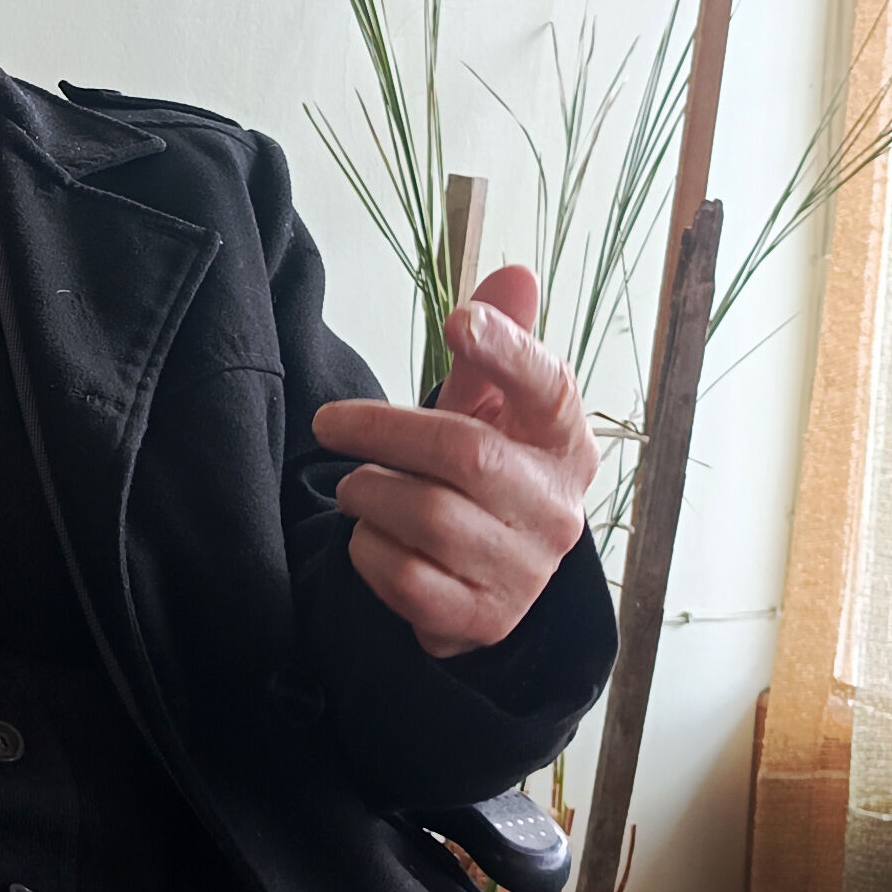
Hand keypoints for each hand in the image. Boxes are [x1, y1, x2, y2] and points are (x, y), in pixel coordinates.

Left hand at [312, 265, 598, 658]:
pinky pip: (401, 573)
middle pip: (463, 451)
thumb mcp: (490, 413)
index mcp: (564, 445)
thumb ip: (493, 348)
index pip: (551, 390)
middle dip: (379, 429)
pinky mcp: (481, 619)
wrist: (482, 582)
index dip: (508, 352)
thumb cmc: (480, 480)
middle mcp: (557, 510)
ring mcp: (523, 571)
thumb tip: (515, 272)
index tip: (459, 320)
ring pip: (423, 514)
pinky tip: (373, 537)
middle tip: (327, 424)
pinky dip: (367, 549)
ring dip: (367, 492)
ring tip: (359, 487)